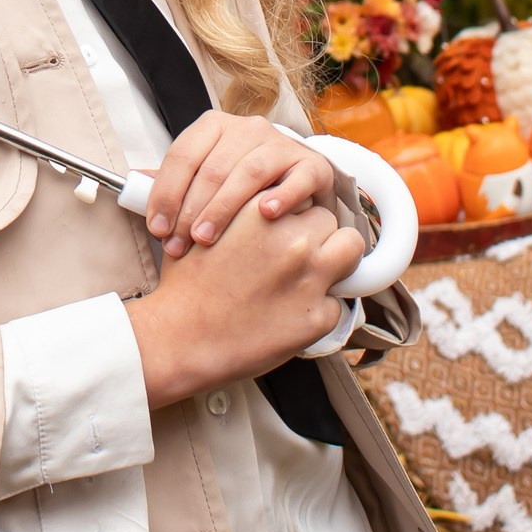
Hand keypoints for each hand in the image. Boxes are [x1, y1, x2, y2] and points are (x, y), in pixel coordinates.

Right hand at [124, 199, 365, 409]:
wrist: (181, 338)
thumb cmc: (186, 287)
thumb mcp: (204, 228)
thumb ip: (238, 212)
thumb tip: (260, 206)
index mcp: (262, 212)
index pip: (299, 194)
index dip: (291, 212)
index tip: (283, 226)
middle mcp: (293, 240)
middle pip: (327, 219)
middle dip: (313, 234)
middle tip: (292, 255)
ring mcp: (309, 278)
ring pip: (350, 250)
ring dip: (334, 259)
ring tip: (309, 275)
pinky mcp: (317, 316)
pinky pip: (337, 303)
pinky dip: (318, 308)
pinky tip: (289, 314)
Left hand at [143, 109, 336, 259]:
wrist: (297, 187)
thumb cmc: (242, 187)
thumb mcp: (205, 178)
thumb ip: (174, 182)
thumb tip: (134, 186)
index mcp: (215, 126)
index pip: (182, 155)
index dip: (165, 193)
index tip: (157, 228)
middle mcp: (249, 129)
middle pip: (211, 168)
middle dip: (189, 210)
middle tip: (178, 244)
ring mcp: (282, 145)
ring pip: (248, 172)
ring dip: (224, 208)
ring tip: (207, 238)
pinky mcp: (313, 165)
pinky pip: (298, 178)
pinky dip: (282, 196)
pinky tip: (266, 216)